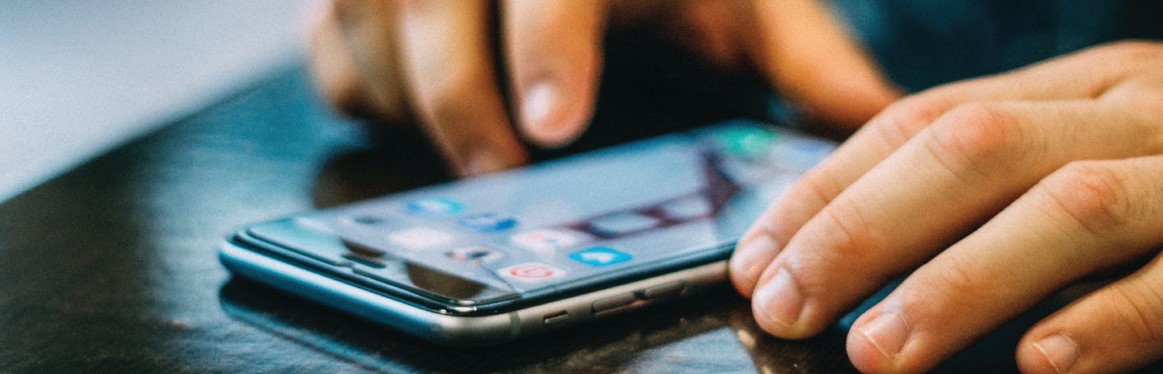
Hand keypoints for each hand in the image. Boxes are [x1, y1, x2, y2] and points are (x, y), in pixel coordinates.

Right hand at [307, 0, 897, 175]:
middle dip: (456, 96)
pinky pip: (333, 51)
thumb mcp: (743, 3)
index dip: (544, 49)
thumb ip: (803, 56)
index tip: (553, 126)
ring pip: (367, 27)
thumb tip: (872, 120)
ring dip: (409, 98)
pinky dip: (365, 91)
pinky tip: (423, 104)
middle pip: (428, 3)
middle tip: (501, 171)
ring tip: (477, 141)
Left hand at [729, 41, 1162, 372]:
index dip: (827, 189)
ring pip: (1068, 205)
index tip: (756, 258)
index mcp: (1073, 89)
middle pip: (972, 148)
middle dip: (861, 228)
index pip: (919, 123)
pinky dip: (1109, 318)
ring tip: (876, 349)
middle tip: (784, 305)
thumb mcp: (1083, 156)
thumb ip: (988, 190)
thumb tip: (840, 256)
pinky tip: (1040, 361)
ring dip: (960, 280)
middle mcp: (1129, 111)